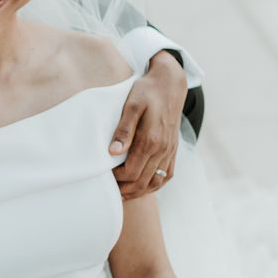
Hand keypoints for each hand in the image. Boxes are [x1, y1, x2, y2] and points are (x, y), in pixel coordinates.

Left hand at [111, 51, 186, 199]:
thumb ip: (124, 130)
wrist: (169, 84)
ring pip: (156, 182)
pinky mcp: (174, 150)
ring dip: (139, 191)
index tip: (103, 177)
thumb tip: (113, 152)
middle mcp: (163, 149)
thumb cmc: (146, 92)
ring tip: (122, 193)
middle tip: (109, 191)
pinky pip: (167, 175)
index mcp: (151, 140)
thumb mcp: (131, 105)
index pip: (131, 172)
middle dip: (125, 190)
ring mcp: (170, 151)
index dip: (116, 179)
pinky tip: (142, 186)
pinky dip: (155, 184)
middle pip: (142, 182)